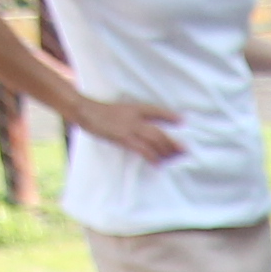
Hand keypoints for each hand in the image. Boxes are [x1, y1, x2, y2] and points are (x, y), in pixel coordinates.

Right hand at [65, 94, 184, 163]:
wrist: (85, 110)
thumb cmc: (102, 112)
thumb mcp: (121, 110)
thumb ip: (134, 117)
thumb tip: (145, 128)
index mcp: (135, 107)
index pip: (156, 110)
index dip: (170, 115)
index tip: (182, 120)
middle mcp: (135, 116)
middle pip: (159, 131)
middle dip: (173, 142)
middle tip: (185, 151)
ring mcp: (129, 127)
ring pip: (154, 141)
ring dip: (166, 151)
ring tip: (174, 159)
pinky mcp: (123, 138)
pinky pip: (142, 149)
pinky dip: (152, 157)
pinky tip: (158, 164)